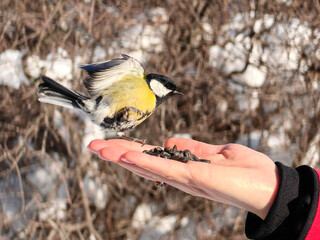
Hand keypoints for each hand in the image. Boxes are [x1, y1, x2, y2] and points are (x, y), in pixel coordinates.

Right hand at [88, 138, 278, 218]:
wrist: (270, 186)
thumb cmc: (246, 170)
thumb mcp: (216, 153)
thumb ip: (192, 148)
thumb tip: (170, 141)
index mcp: (183, 168)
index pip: (151, 158)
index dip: (130, 150)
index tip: (111, 142)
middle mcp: (179, 177)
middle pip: (142, 164)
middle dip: (116, 154)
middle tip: (93, 145)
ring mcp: (184, 179)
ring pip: (147, 167)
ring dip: (122, 157)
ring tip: (99, 149)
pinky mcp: (194, 178)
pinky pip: (165, 169)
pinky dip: (144, 162)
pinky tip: (126, 156)